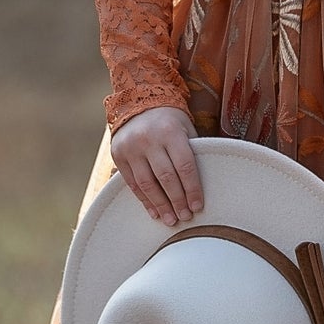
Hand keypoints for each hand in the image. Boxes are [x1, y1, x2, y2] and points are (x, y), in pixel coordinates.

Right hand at [110, 107, 203, 226]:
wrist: (138, 103)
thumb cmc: (170, 121)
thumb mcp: (186, 129)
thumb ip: (193, 152)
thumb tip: (205, 185)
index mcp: (170, 131)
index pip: (184, 165)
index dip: (192, 189)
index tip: (198, 206)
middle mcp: (148, 139)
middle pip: (166, 177)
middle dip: (177, 200)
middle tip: (185, 217)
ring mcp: (131, 148)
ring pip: (147, 183)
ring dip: (160, 205)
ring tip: (171, 220)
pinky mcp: (118, 155)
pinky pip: (132, 183)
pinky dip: (144, 200)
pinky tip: (154, 212)